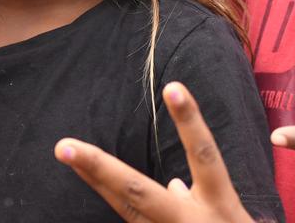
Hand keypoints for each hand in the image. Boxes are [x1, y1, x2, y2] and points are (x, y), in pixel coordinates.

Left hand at [54, 82, 263, 222]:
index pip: (204, 155)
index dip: (189, 121)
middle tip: (63, 146)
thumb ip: (203, 196)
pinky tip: (96, 178)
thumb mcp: (232, 217)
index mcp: (220, 204)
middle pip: (138, 192)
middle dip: (100, 168)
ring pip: (126, 211)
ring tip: (68, 154)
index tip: (172, 86)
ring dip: (96, 183)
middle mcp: (192, 222)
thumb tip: (174, 184)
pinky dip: (124, 206)